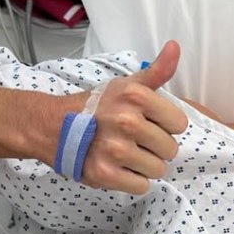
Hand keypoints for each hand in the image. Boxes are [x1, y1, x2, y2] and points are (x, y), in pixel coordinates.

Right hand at [80, 41, 188, 193]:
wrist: (55, 127)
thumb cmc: (98, 107)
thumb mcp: (127, 85)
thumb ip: (157, 71)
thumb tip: (175, 47)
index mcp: (136, 97)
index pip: (179, 124)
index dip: (165, 125)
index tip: (148, 122)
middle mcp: (127, 122)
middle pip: (170, 149)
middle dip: (155, 147)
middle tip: (134, 140)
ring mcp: (116, 150)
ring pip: (158, 169)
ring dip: (144, 165)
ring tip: (126, 154)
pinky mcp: (105, 174)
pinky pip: (141, 186)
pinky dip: (133, 180)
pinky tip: (119, 167)